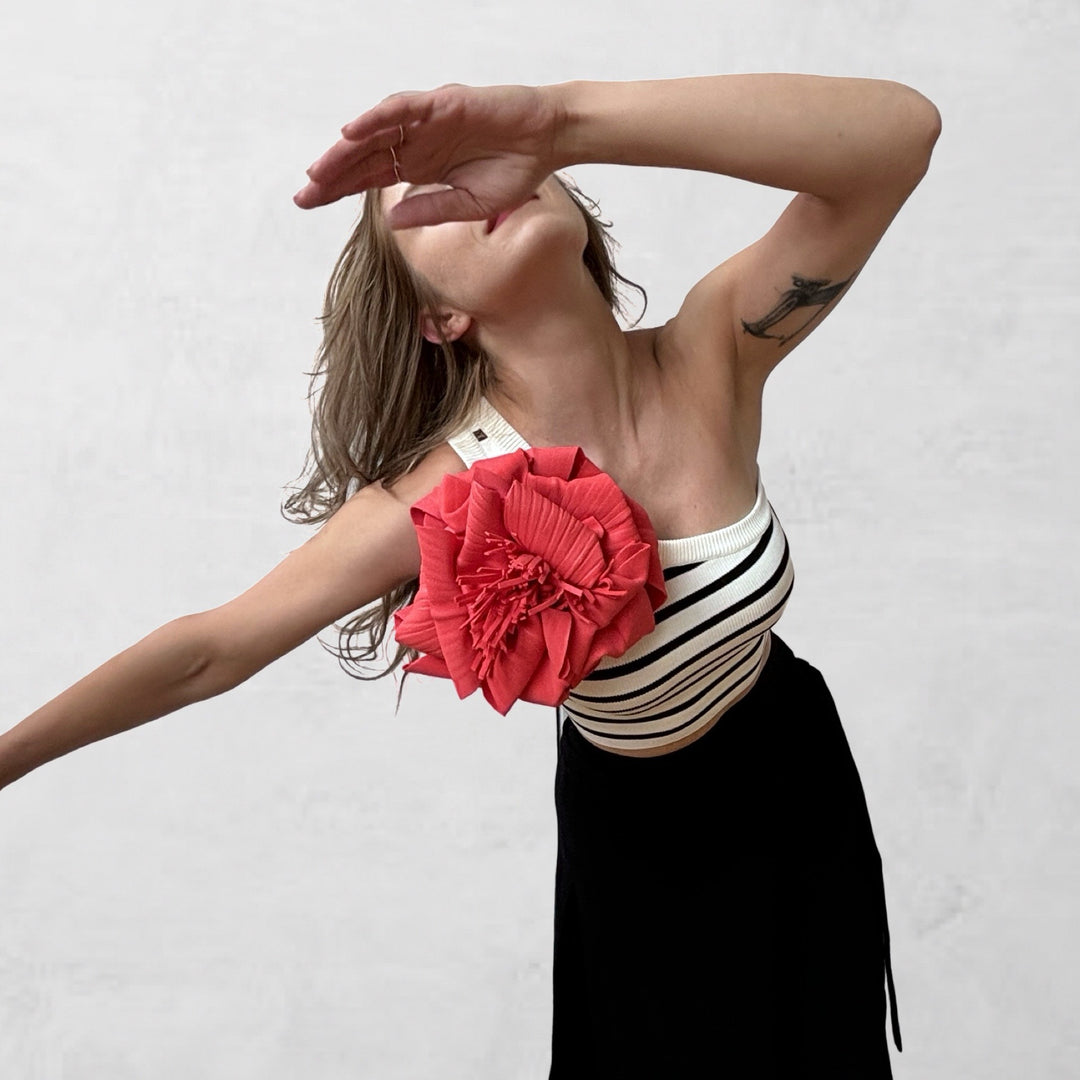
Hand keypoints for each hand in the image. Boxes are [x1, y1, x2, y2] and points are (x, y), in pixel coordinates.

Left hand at [293, 82, 563, 229]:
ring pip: (375, 133)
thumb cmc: (513, 170)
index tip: (307, 203)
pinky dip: (376, 118)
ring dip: (345, 150)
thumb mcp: (470, 205)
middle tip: (302, 194)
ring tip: (318, 170)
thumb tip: (392, 221)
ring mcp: (425, 122)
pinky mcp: (441, 105)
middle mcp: (415, 142)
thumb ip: (431, 210)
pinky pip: (401, 110)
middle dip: (331, 175)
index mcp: (420, 166)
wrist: (547, 140)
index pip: (368, 177)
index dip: (337, 189)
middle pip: (362, 157)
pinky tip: (352, 132)